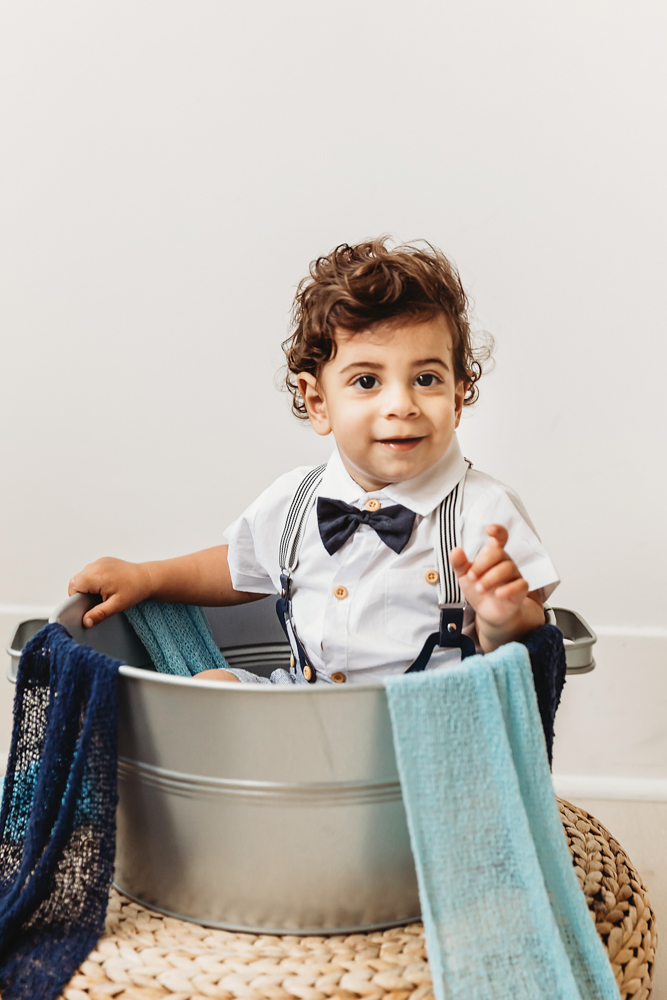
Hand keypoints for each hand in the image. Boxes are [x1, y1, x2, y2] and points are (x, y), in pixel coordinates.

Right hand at [68, 557, 152, 627]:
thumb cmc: (134, 590)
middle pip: (76, 580)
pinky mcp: (104, 561)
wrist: (147, 578)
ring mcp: (99, 561)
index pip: (73, 586)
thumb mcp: (116, 606)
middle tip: (97, 600)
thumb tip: (85, 622)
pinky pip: (92, 571)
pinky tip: (107, 585)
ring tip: (103, 593)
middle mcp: (95, 565)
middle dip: (83, 592)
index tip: (88, 604)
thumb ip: (99, 614)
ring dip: (89, 585)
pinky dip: (95, 579)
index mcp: (95, 575)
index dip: (77, 598)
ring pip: (83, 575)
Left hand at [449, 524, 542, 650]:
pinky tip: (498, 594)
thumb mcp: (463, 575)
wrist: (488, 611)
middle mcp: (505, 561)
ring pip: (508, 568)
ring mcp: (514, 575)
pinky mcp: (520, 590)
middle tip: (471, 577)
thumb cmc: (478, 587)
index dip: (497, 530)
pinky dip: (509, 589)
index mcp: (492, 553)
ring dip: (491, 578)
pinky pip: (520, 585)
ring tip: (479, 588)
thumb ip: (459, 563)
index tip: (489, 529)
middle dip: (482, 564)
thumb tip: (455, 550)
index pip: (500, 536)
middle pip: (499, 553)